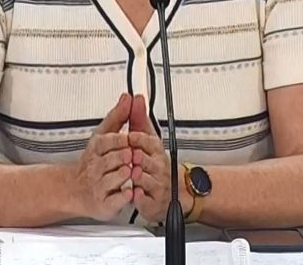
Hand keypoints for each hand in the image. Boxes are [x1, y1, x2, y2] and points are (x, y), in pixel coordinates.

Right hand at [70, 93, 134, 221]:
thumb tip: (128, 97)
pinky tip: (130, 190)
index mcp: (97, 149)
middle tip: (132, 155)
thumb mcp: (103, 135)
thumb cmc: (92, 162)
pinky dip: (124, 196)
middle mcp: (97, 167)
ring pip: (115, 178)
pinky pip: (115, 200)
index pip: (108, 141)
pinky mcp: (104, 204)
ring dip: (126, 174)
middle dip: (125, 157)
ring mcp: (100, 186)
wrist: (75, 190)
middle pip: (113, 159)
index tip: (130, 139)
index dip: (121, 140)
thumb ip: (118, 116)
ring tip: (132, 170)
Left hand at [126, 95, 191, 222]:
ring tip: (129, 172)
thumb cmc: (156, 164)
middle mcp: (158, 168)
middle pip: (145, 159)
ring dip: (136, 175)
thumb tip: (136, 98)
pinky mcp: (152, 203)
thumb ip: (138, 119)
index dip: (137, 138)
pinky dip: (139, 197)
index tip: (129, 136)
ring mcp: (156, 186)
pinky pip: (145, 199)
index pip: (148, 141)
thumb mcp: (147, 138)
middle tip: (127, 155)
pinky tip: (134, 192)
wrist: (175, 192)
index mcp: (155, 151)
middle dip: (135, 157)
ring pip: (144, 178)